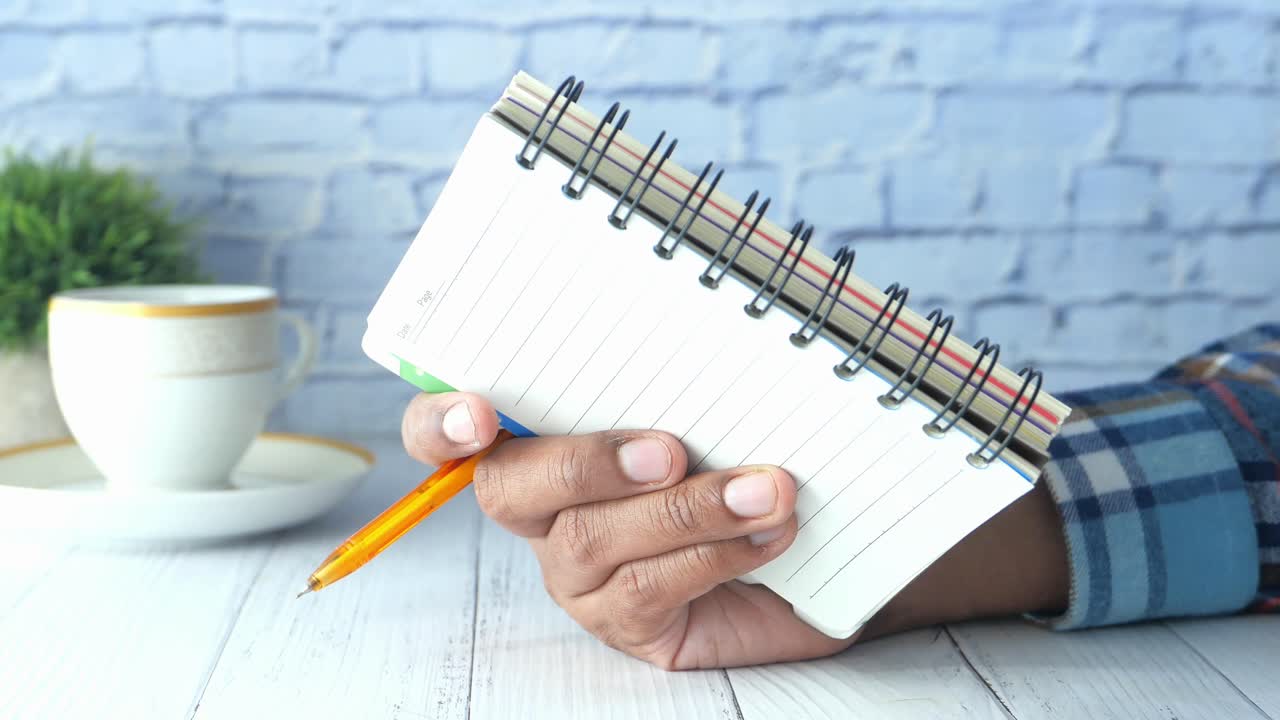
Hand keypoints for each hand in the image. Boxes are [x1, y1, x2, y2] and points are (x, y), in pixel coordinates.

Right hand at [402, 391, 856, 668]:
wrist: (814, 558)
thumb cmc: (746, 463)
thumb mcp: (711, 407)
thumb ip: (683, 371)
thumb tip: (704, 312)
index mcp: (546, 441)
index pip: (448, 431)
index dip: (439, 423)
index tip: (478, 413)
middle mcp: (544, 511)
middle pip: (510, 488)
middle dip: (586, 463)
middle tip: (669, 450)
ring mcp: (577, 574)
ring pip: (592, 539)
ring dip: (686, 510)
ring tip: (764, 491)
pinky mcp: (625, 623)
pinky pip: (647, 589)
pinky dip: (716, 552)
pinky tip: (769, 530)